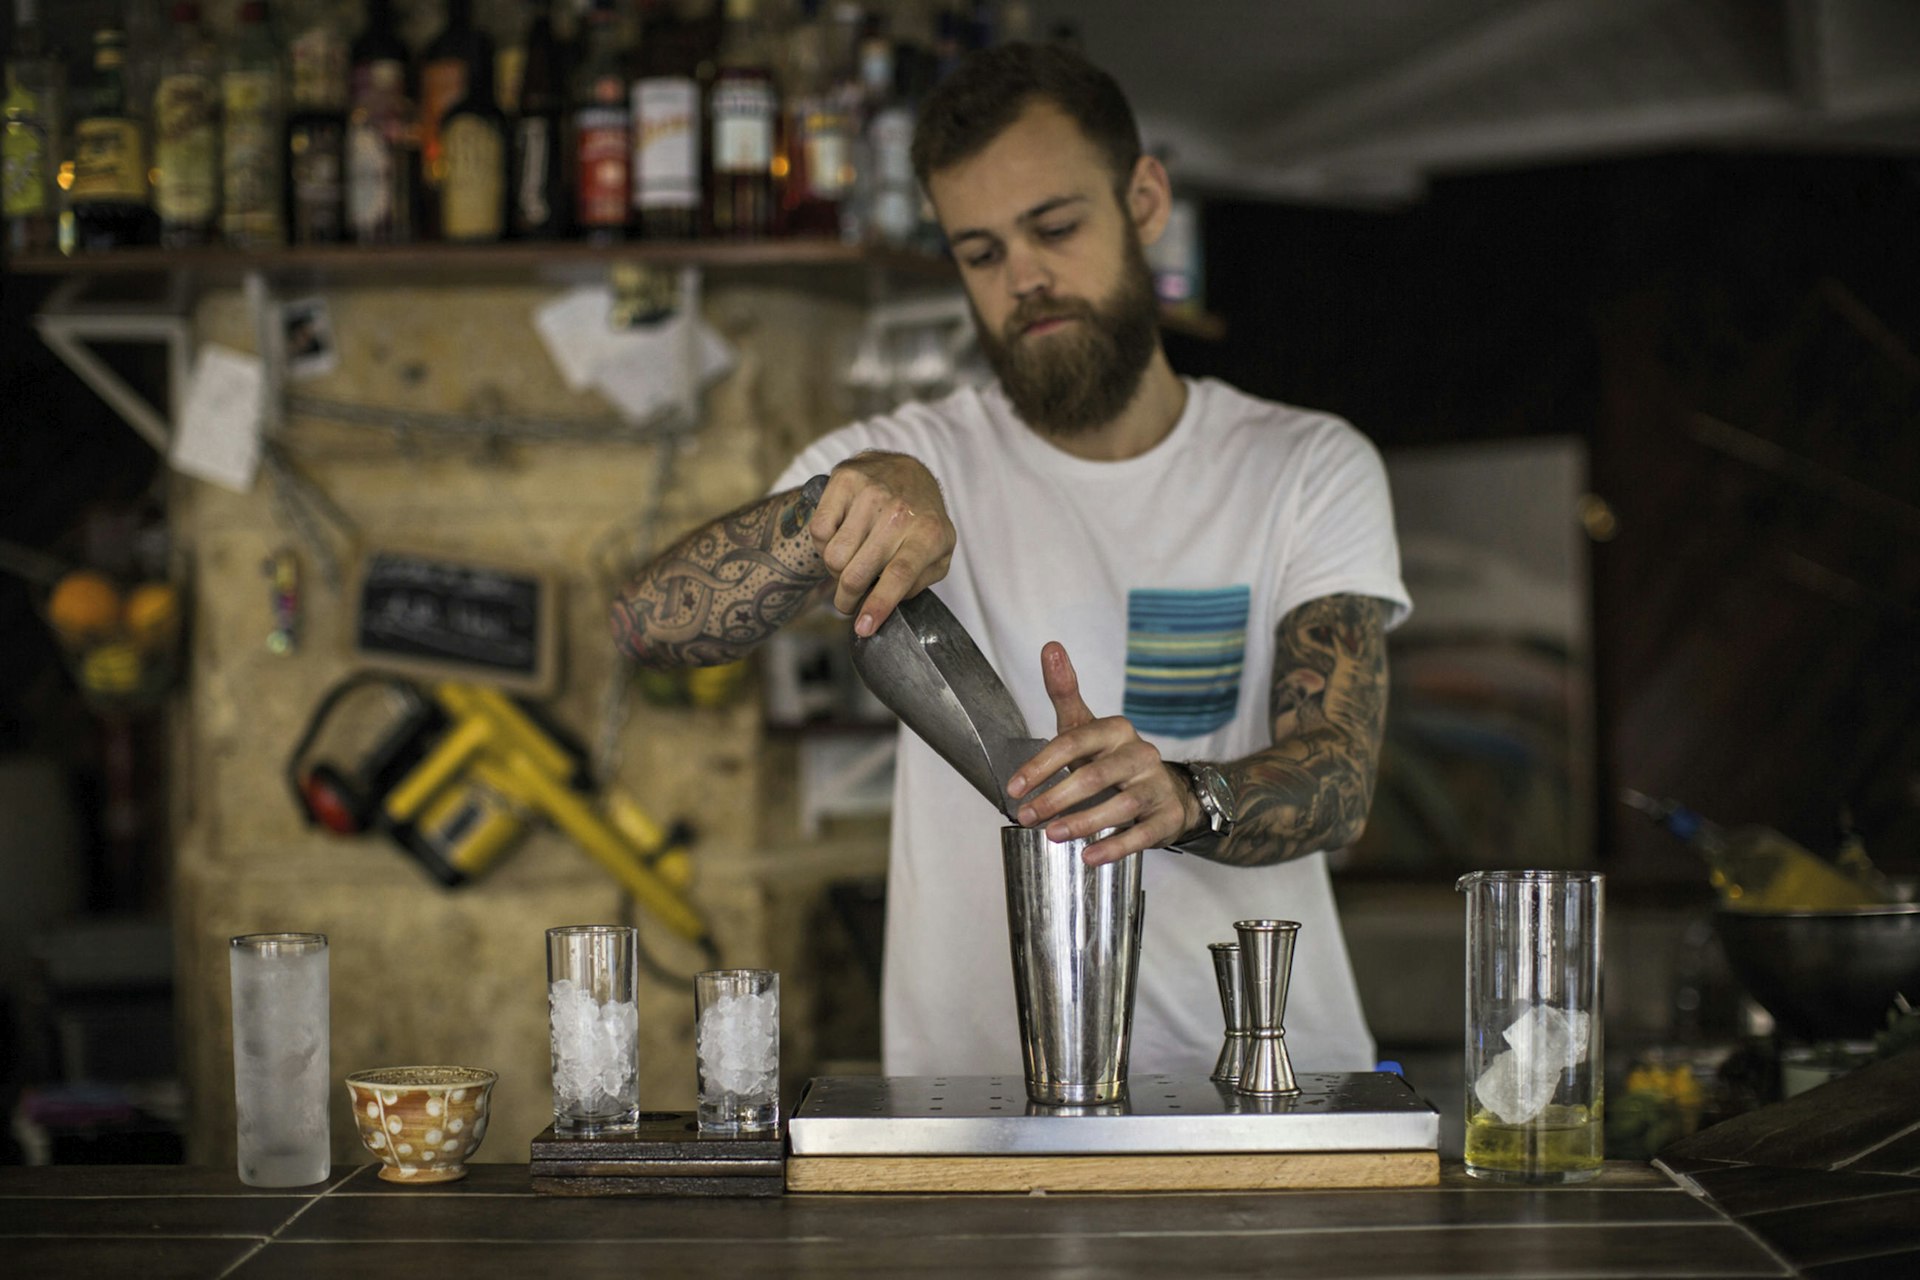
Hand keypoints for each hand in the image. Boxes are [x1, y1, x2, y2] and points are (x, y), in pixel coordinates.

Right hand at [811, 453, 954, 635]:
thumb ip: (919, 582)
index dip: (878, 605)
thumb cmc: (921, 521)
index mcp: (928, 534)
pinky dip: (824, 544)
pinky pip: (819, 531)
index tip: (863, 628)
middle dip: (847, 599)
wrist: (907, 470)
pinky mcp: (845, 479)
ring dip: (835, 570)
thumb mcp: (937, 554)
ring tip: (849, 562)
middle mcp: (900, 511)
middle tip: (848, 602)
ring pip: (834, 556)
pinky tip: (840, 538)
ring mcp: (871, 492)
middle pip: (857, 573)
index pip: (900, 575)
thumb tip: (888, 604)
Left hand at [1004, 641, 1201, 865]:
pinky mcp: (1167, 816)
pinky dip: (1115, 846)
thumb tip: (1051, 646)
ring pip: (1120, 805)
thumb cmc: (1112, 759)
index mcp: (1116, 730)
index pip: (1073, 742)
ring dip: (1083, 822)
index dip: (1041, 766)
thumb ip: (1064, 691)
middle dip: (1056, 797)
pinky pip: (1142, 833)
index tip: (1015, 789)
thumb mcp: (1086, 726)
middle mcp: (1140, 754)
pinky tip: (1089, 857)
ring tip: (1052, 835)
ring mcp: (1156, 786)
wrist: (1166, 790)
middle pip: (1095, 775)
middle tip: (1027, 816)